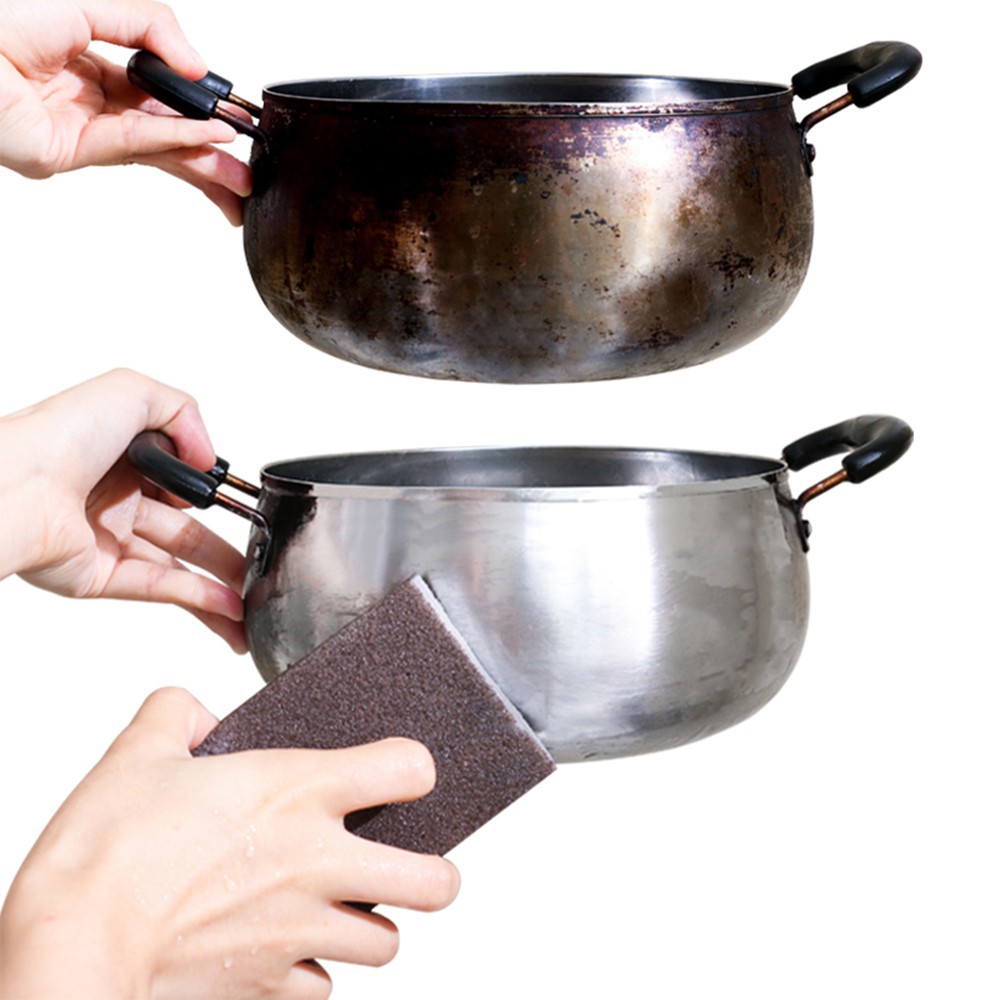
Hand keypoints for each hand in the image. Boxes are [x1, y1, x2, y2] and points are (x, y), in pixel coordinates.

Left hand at [0, 0, 251, 223]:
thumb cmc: (2, 14)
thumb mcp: (91, 1)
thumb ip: (151, 25)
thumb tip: (198, 67)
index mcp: (90, 60)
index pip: (158, 90)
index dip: (197, 102)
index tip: (232, 112)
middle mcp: (89, 99)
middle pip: (164, 129)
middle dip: (209, 149)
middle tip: (250, 164)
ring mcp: (81, 128)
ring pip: (157, 148)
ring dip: (203, 160)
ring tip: (243, 178)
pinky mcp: (70, 152)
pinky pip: (135, 144)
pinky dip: (175, 139)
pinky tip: (207, 139)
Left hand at [0, 368, 246, 650]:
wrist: (13, 486)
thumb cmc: (57, 434)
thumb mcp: (133, 391)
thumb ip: (185, 413)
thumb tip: (206, 459)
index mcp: (122, 457)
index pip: (181, 483)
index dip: (213, 495)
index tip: (246, 508)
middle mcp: (115, 500)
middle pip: (187, 532)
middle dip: (228, 552)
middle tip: (262, 563)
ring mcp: (109, 541)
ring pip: (179, 567)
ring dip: (221, 584)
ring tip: (255, 599)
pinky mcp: (100, 577)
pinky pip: (160, 588)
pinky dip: (200, 599)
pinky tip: (230, 606)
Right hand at [0, 687, 459, 998]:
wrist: (73, 942)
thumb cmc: (105, 850)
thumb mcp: (139, 753)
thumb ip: (177, 714)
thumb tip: (195, 712)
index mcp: (297, 791)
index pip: (408, 769)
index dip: (412, 769)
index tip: (401, 776)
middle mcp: (317, 862)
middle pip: (434, 882)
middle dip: (433, 875)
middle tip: (411, 866)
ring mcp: (302, 931)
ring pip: (387, 945)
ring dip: (371, 927)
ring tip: (344, 910)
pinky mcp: (272, 986)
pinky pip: (324, 989)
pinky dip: (315, 973)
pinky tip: (288, 950)